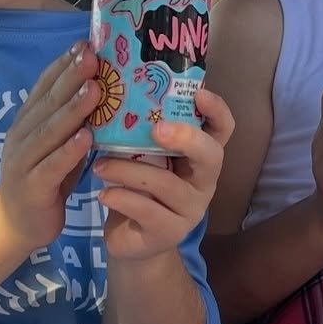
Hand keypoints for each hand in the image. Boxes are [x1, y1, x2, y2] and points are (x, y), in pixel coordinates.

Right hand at [0, 43, 97, 248]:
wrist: (15, 224)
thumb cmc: (45, 179)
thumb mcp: (59, 145)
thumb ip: (74, 121)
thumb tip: (106, 89)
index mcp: (28, 121)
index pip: (45, 86)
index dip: (64, 64)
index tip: (86, 42)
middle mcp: (22, 135)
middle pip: (48, 102)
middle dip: (71, 77)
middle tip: (93, 54)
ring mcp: (23, 161)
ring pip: (50, 131)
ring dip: (72, 108)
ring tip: (95, 88)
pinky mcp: (32, 187)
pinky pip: (52, 166)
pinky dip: (69, 151)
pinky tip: (86, 137)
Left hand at [95, 88, 234, 260]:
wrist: (131, 241)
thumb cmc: (138, 188)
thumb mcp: (145, 157)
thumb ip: (145, 131)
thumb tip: (124, 82)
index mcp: (200, 157)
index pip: (223, 130)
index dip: (217, 110)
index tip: (199, 92)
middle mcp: (203, 183)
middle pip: (211, 156)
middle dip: (187, 138)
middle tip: (157, 128)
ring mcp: (189, 210)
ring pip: (166, 184)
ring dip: (129, 170)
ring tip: (100, 164)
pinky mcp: (169, 232)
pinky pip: (147, 210)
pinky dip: (121, 198)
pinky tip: (103, 194)